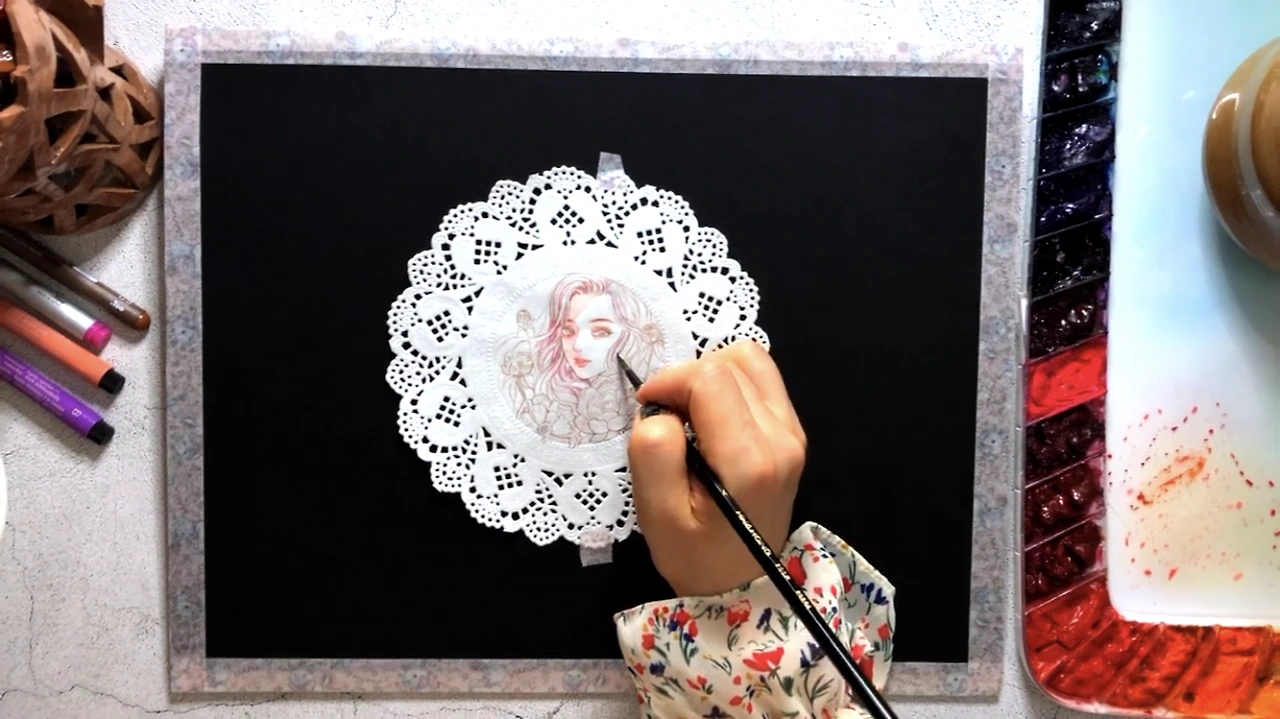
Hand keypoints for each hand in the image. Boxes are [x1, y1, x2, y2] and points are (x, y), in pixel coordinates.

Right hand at [627, 341, 806, 597]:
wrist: (739, 585)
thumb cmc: (693, 555)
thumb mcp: (656, 513)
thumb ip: (654, 451)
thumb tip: (662, 408)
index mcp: (750, 459)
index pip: (709, 378)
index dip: (669, 381)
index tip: (648, 409)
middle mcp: (782, 437)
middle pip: (730, 363)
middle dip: (687, 379)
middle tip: (668, 418)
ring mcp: (793, 433)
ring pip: (750, 362)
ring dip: (711, 376)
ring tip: (691, 415)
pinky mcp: (793, 433)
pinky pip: (761, 379)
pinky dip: (730, 384)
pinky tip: (713, 418)